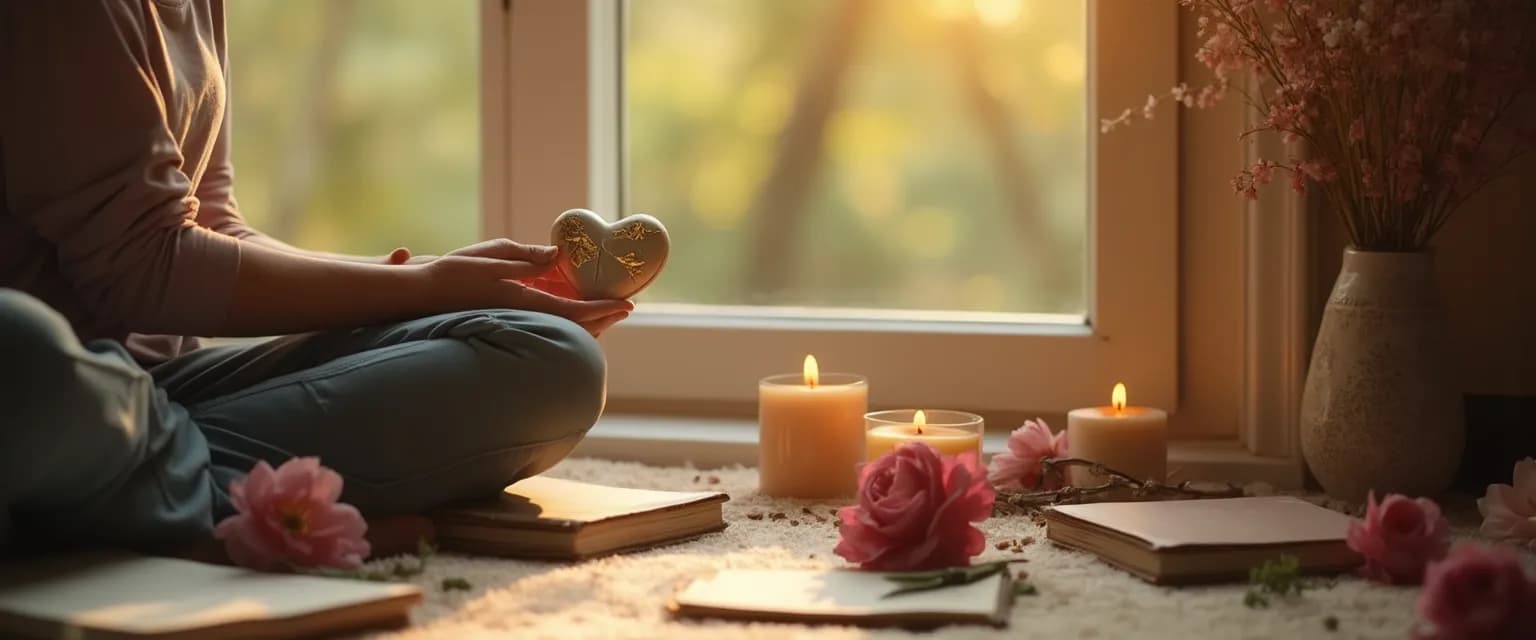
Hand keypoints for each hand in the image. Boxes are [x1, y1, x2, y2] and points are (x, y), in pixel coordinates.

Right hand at [417, 241, 632, 335]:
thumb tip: (559, 255)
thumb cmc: (454, 272)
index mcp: (524, 300)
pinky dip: (565, 317)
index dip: (604, 309)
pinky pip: (545, 323)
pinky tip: (570, 306)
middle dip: (602, 318)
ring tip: (607, 310)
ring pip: (560, 327)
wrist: (421, 295)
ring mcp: (516, 320)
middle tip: (625, 308)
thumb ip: (528, 258)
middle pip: (573, 325)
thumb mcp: (494, 256)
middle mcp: (523, 315)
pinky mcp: (509, 318)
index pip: (575, 311)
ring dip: (586, 320)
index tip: (628, 305)